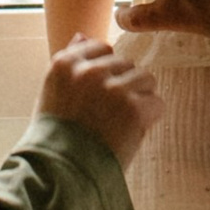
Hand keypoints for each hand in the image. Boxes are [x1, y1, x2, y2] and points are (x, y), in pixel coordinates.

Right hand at [41, 38, 162, 171]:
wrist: (61, 174)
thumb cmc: (55, 137)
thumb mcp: (52, 93)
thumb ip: (70, 62)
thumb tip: (82, 35)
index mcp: (64, 64)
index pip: (100, 48)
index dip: (105, 72)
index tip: (98, 94)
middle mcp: (89, 71)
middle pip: (126, 64)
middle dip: (123, 86)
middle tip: (108, 115)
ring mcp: (112, 88)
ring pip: (145, 80)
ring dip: (139, 100)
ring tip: (120, 123)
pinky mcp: (133, 108)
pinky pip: (157, 103)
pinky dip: (149, 119)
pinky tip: (130, 132)